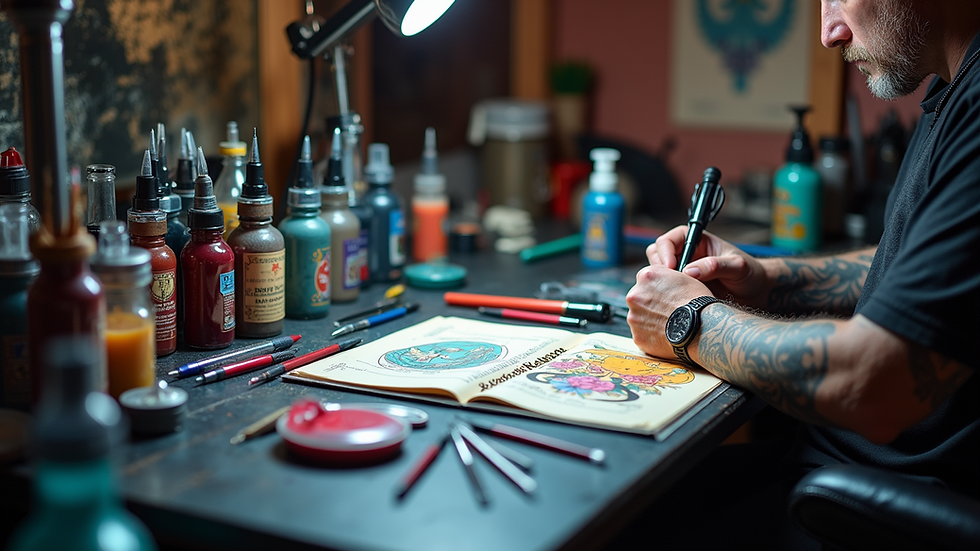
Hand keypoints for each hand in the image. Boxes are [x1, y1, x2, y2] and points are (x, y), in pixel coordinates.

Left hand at [625, 264, 710, 358]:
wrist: (700, 328)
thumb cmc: (696, 302)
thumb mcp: (683, 277)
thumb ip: (665, 277)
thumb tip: (663, 283)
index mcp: (646, 276)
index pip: (646, 279)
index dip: (657, 287)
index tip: (665, 294)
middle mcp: (634, 295)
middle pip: (639, 298)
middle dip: (650, 304)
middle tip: (667, 311)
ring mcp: (633, 317)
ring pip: (639, 317)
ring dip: (650, 319)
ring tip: (669, 324)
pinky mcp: (637, 336)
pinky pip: (642, 334)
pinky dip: (651, 335)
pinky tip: (666, 335)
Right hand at [647, 226, 771, 308]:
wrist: (757, 295)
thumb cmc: (750, 274)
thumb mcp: (737, 266)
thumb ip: (715, 266)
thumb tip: (690, 272)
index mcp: (696, 241)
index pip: (668, 241)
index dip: (665, 253)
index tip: (671, 268)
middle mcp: (686, 255)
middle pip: (656, 255)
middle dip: (659, 268)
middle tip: (670, 283)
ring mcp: (682, 273)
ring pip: (657, 274)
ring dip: (661, 283)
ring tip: (674, 294)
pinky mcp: (682, 290)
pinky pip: (665, 291)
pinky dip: (665, 296)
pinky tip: (677, 303)